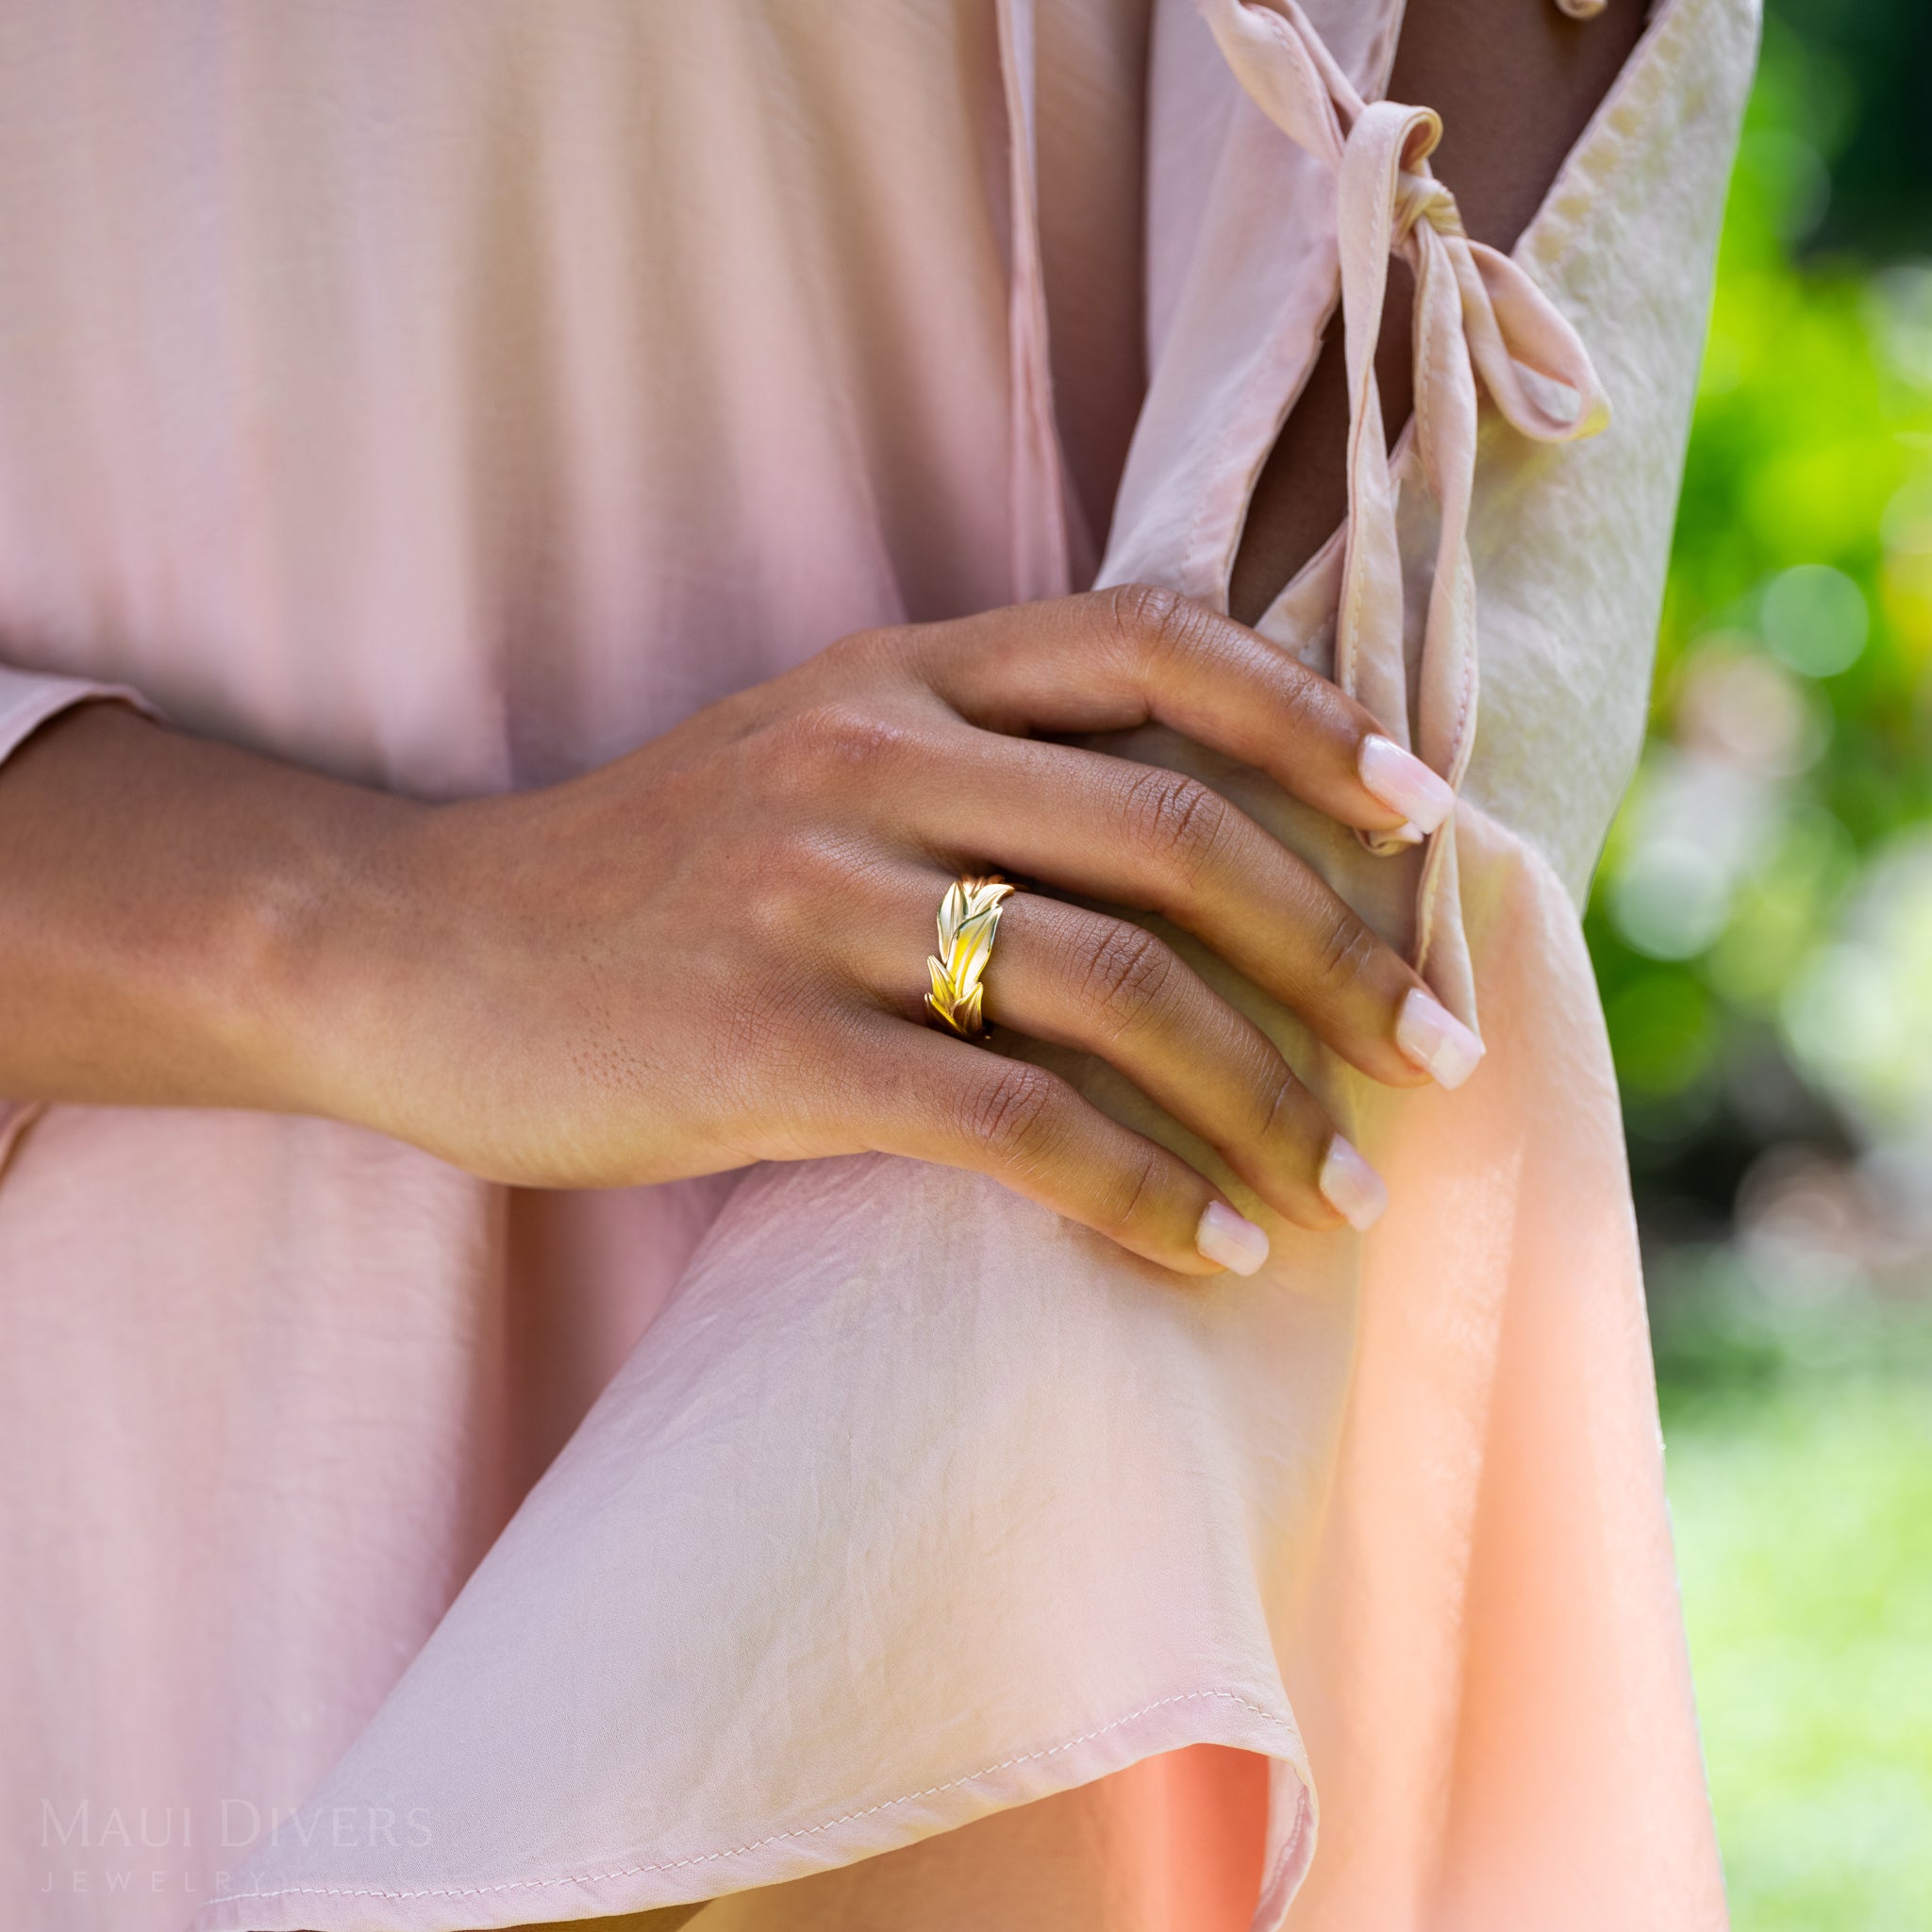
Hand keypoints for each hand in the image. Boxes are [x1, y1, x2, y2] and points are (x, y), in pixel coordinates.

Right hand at [307, 588, 1480, 1278]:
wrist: (417, 952)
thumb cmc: (642, 875)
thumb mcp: (804, 758)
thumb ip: (971, 763)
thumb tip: (1191, 851)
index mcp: (897, 671)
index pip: (1153, 643)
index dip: (1316, 723)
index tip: (1428, 822)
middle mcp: (867, 754)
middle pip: (1176, 834)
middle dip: (1342, 953)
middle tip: (1436, 1055)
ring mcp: (811, 895)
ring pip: (1114, 986)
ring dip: (1263, 1100)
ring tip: (1338, 1191)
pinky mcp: (761, 1044)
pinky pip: (1009, 1119)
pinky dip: (1139, 1188)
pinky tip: (1208, 1247)